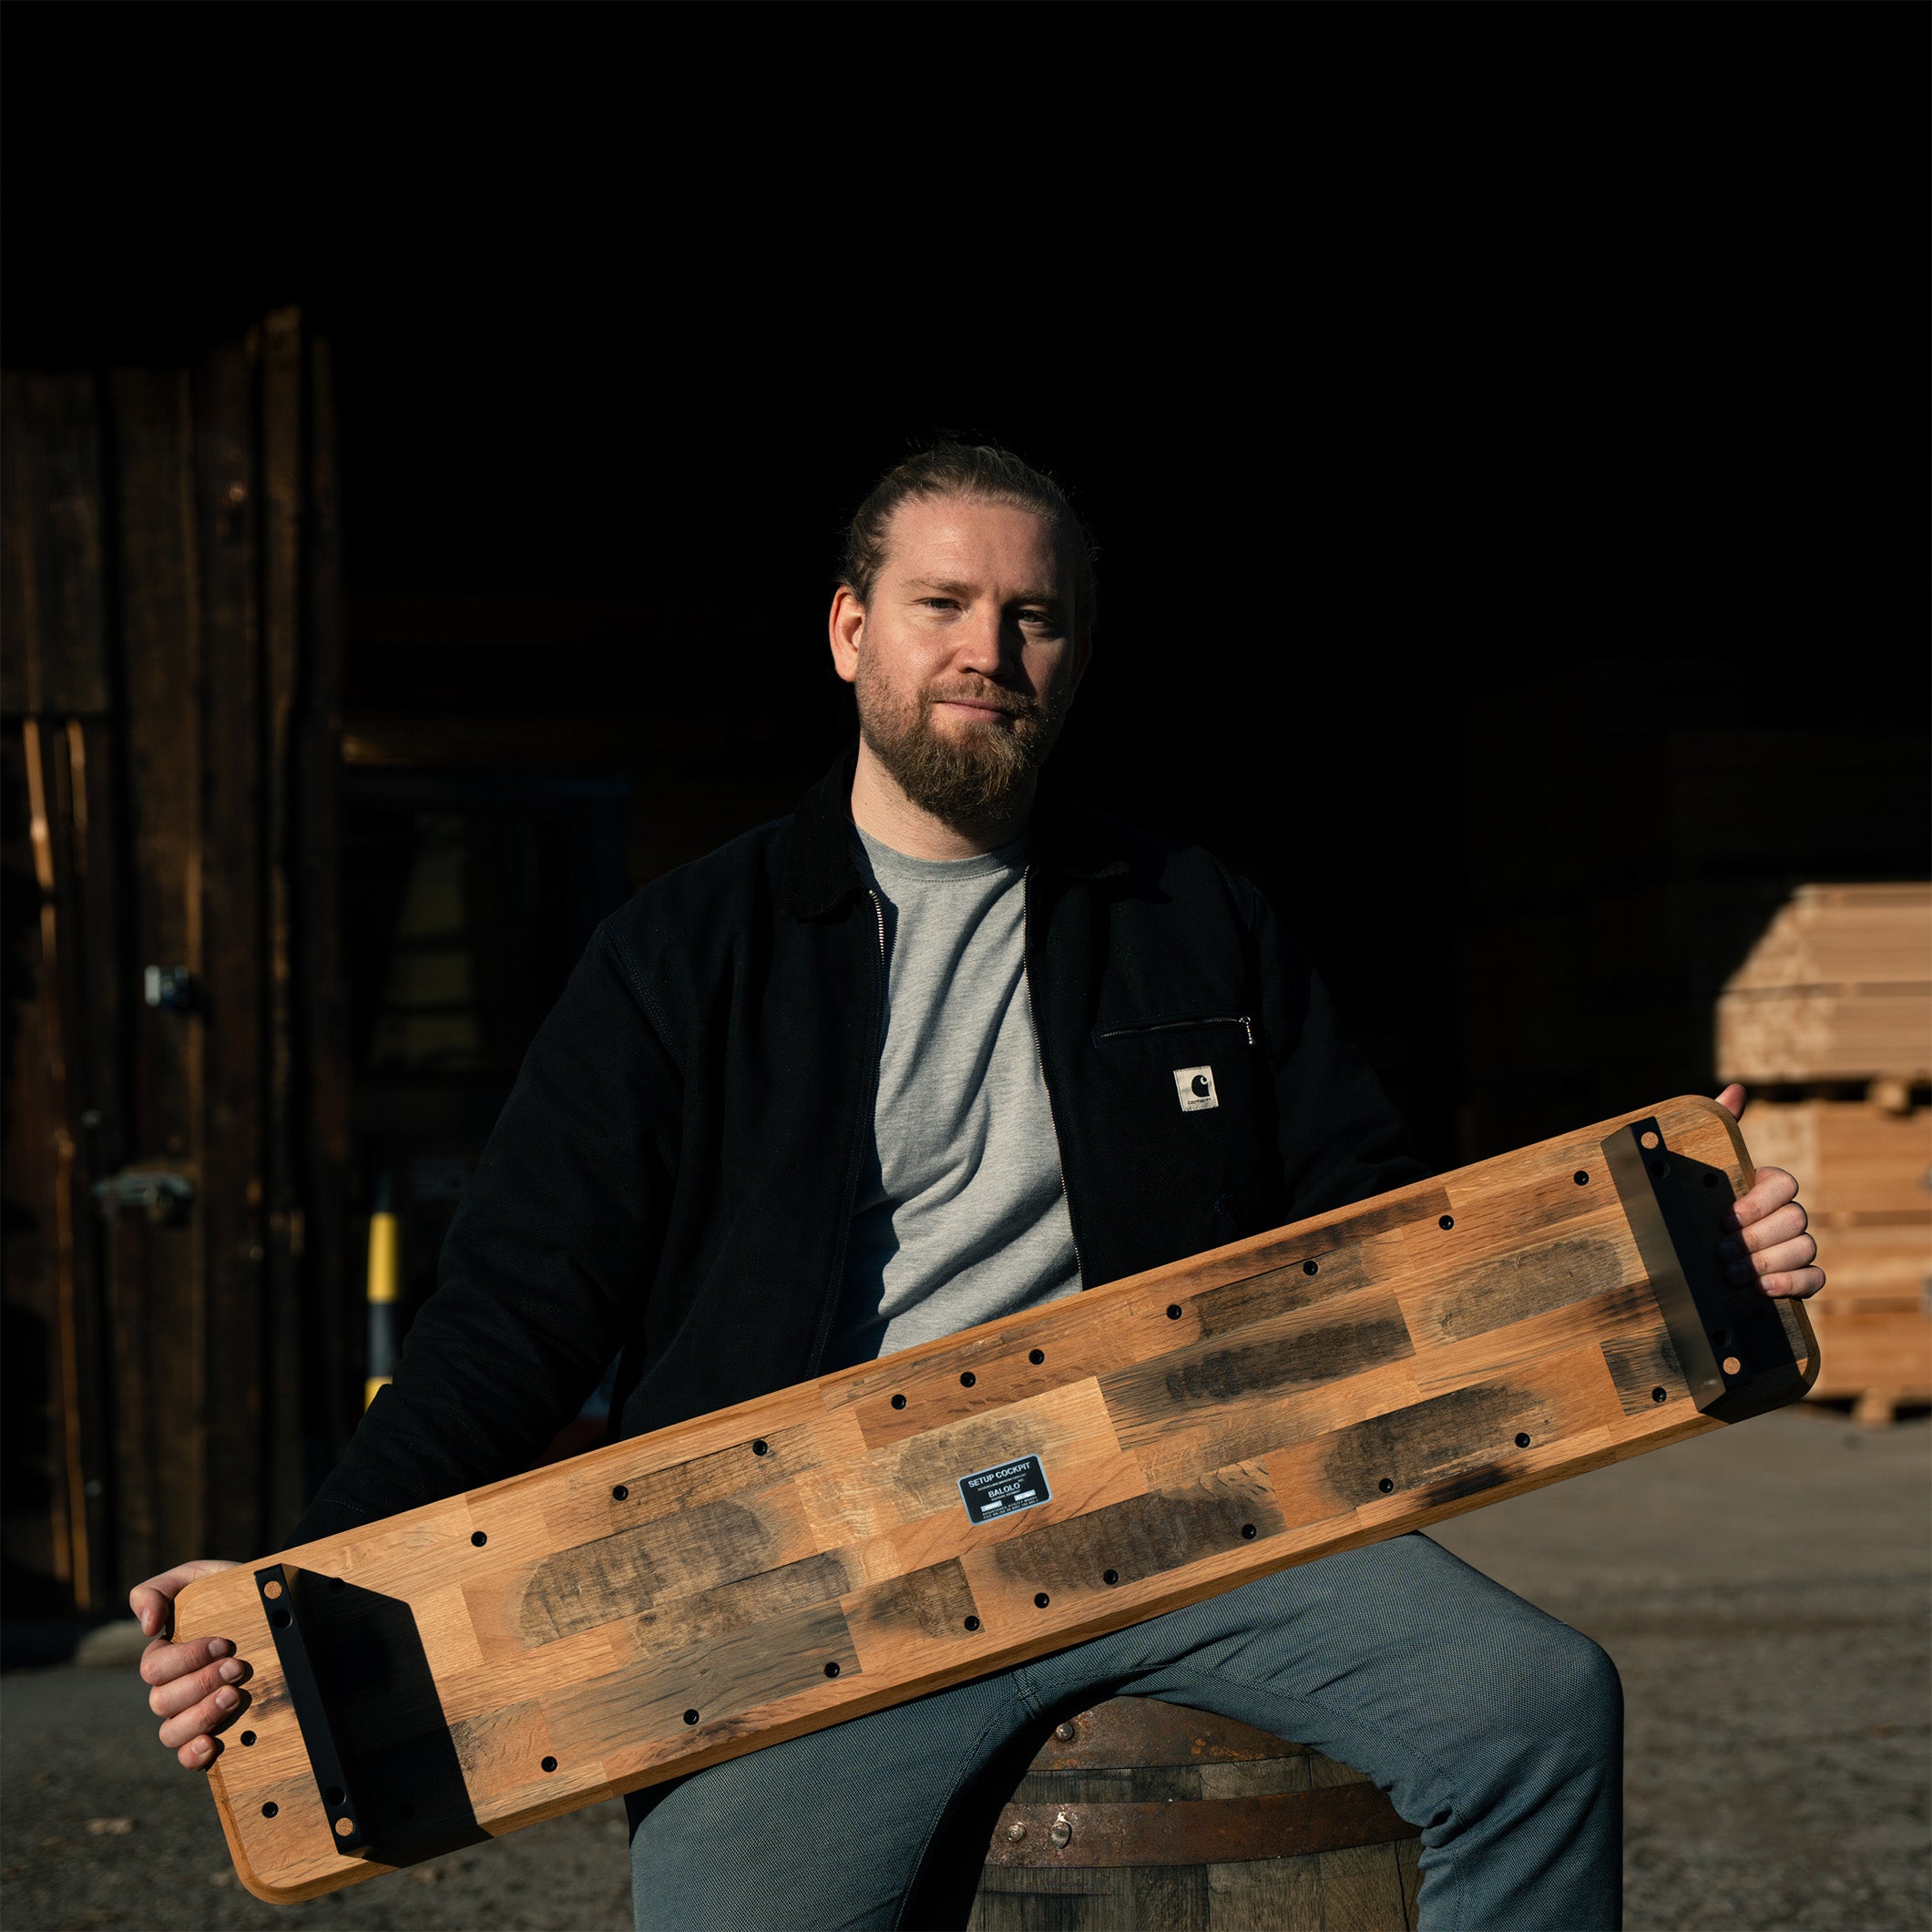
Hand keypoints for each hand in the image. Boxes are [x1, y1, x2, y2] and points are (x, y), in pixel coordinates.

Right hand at [131, 1559, 248, 1769]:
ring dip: (201, 1716)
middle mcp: (175, 1688)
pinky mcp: (213, 1732)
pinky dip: (192, 1755)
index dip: (186, 1659)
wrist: (278, 1606)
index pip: (154, 1668)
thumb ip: (160, 1589)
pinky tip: (211, 1744)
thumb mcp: (199, 1577)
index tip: (225, 1644)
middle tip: (237, 1667)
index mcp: (167, 1655)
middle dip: (201, 1683)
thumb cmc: (233, 1591)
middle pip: (162, 1701)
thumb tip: (144, 1626)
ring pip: (171, 1731)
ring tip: (234, 1696)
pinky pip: (186, 1757)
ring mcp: (192, 1712)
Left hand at [1713, 1084, 1825, 1298]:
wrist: (1690, 1249)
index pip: (1786, 1184)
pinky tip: (1763, 1288)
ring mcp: (1796, 1244)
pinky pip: (1815, 1278)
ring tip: (1731, 1274)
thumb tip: (1734, 1090)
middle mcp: (1788, 1213)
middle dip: (1756, 1237)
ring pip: (1805, 1248)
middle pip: (1796, 1219)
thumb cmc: (1698, 1202)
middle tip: (1720, 1251)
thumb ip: (1718, 1128)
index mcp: (1767, 1185)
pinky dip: (1792, 1283)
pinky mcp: (1799, 1276)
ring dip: (1768, 1262)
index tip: (1724, 1218)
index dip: (1758, 1202)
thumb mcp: (1701, 1166)